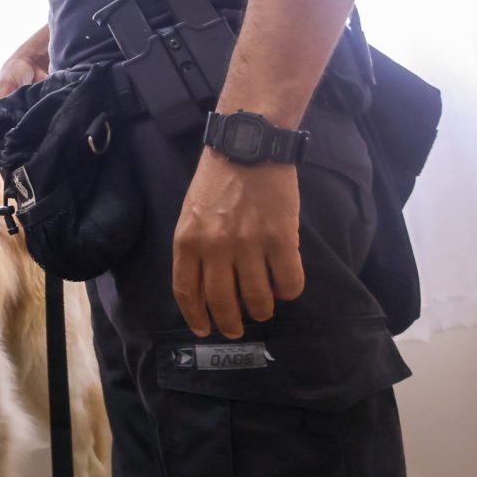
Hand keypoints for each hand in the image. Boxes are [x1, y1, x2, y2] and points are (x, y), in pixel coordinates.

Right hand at [0, 24, 51, 136]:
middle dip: (3, 133)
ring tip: (24, 120)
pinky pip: (20, 130)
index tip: (1, 132)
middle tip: (14, 127)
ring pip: (7, 134)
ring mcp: (6, 118)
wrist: (35, 63)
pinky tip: (31, 120)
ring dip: (15, 130)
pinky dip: (25, 128)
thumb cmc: (15, 68)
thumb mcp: (4, 84)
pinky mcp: (20, 119)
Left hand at [172, 149, 304, 338]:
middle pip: (222, 303)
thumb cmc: (216, 180)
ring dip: (261, 310)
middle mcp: (215, 247)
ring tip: (263, 308)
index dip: (196, 317)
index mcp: (187, 240)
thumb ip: (195, 248)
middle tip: (237, 329)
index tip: (204, 329)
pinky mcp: (281, 239)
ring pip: (257, 299)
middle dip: (230, 324)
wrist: (248, 146)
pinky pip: (288, 282)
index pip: (188, 292)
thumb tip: (205, 287)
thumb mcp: (191, 214)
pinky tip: (284, 287)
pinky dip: (288, 292)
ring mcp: (249, 244)